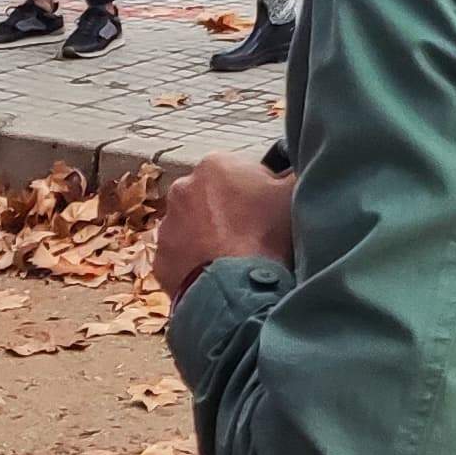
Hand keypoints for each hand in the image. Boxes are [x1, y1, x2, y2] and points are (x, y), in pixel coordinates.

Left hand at [157, 153, 297, 304]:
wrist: (234, 289)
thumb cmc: (267, 236)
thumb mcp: (294, 194)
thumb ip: (294, 173)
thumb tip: (295, 168)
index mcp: (215, 165)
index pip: (241, 171)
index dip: (259, 190)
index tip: (269, 211)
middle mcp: (182, 188)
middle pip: (212, 197)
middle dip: (229, 211)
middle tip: (254, 235)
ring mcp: (167, 225)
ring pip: (193, 226)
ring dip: (209, 237)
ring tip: (235, 258)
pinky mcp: (160, 259)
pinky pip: (182, 257)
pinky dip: (196, 263)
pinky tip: (218, 274)